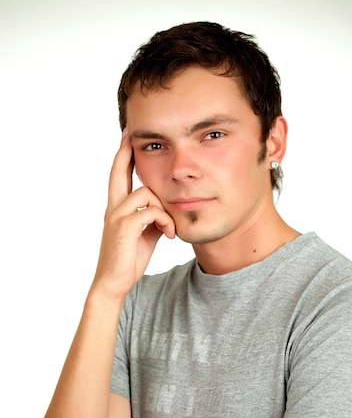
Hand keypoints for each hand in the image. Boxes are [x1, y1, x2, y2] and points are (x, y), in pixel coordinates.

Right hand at [91, 130, 175, 300]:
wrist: (113, 283)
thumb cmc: (128, 260)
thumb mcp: (145, 235)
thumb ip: (153, 219)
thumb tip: (165, 210)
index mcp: (117, 208)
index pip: (119, 176)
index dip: (123, 157)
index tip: (128, 139)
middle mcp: (113, 208)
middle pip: (118, 171)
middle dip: (126, 151)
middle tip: (130, 134)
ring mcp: (117, 216)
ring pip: (147, 192)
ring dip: (165, 208)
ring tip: (171, 229)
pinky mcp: (124, 227)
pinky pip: (151, 211)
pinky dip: (165, 221)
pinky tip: (169, 235)